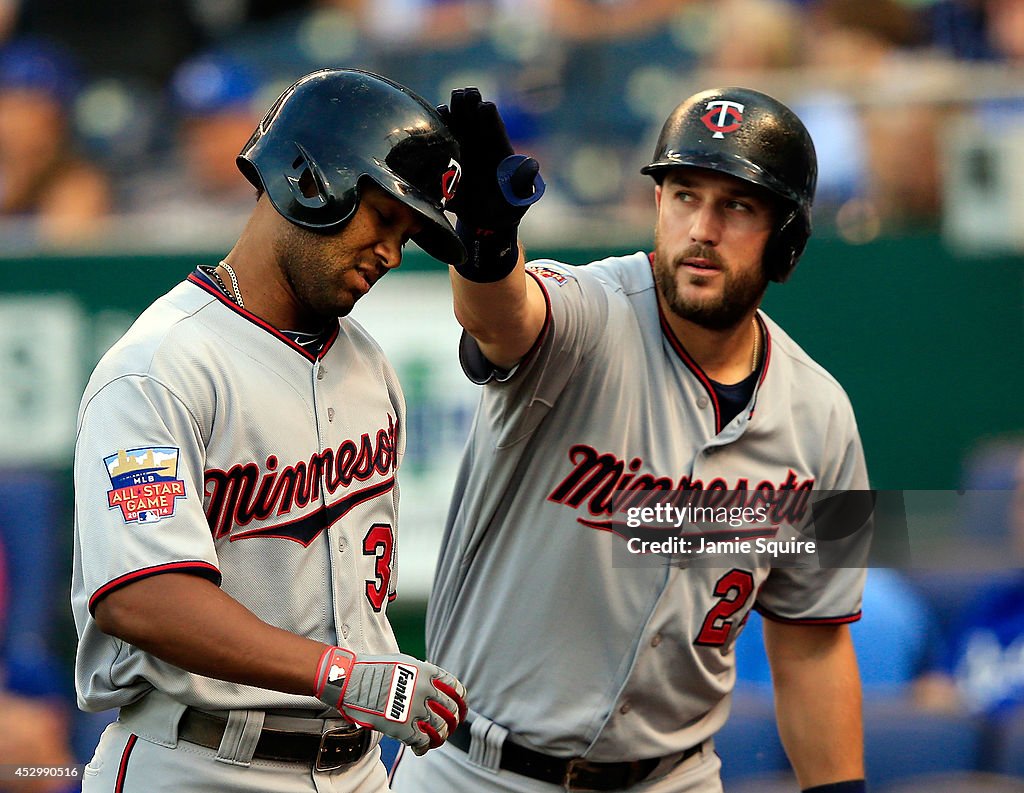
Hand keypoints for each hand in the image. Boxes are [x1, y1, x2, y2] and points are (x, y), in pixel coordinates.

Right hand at [315, 647, 466, 755]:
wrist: (349, 679)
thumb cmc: (372, 669)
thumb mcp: (404, 662)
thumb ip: (422, 674)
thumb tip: (434, 686)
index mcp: (427, 672)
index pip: (456, 688)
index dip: (461, 701)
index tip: (460, 708)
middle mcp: (424, 689)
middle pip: (451, 710)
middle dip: (453, 721)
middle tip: (450, 726)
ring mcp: (414, 708)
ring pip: (440, 728)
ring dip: (440, 736)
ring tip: (435, 739)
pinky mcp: (402, 726)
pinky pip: (422, 741)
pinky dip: (423, 747)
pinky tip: (420, 748)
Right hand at [437, 87, 543, 232]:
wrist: (486, 221)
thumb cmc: (508, 207)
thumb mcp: (520, 197)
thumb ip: (524, 181)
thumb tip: (532, 165)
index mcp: (499, 147)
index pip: (493, 120)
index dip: (487, 114)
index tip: (484, 109)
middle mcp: (481, 142)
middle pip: (473, 112)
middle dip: (468, 103)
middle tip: (464, 96)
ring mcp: (464, 147)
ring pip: (456, 119)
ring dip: (452, 111)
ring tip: (449, 108)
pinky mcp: (449, 156)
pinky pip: (442, 135)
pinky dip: (438, 127)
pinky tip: (437, 125)